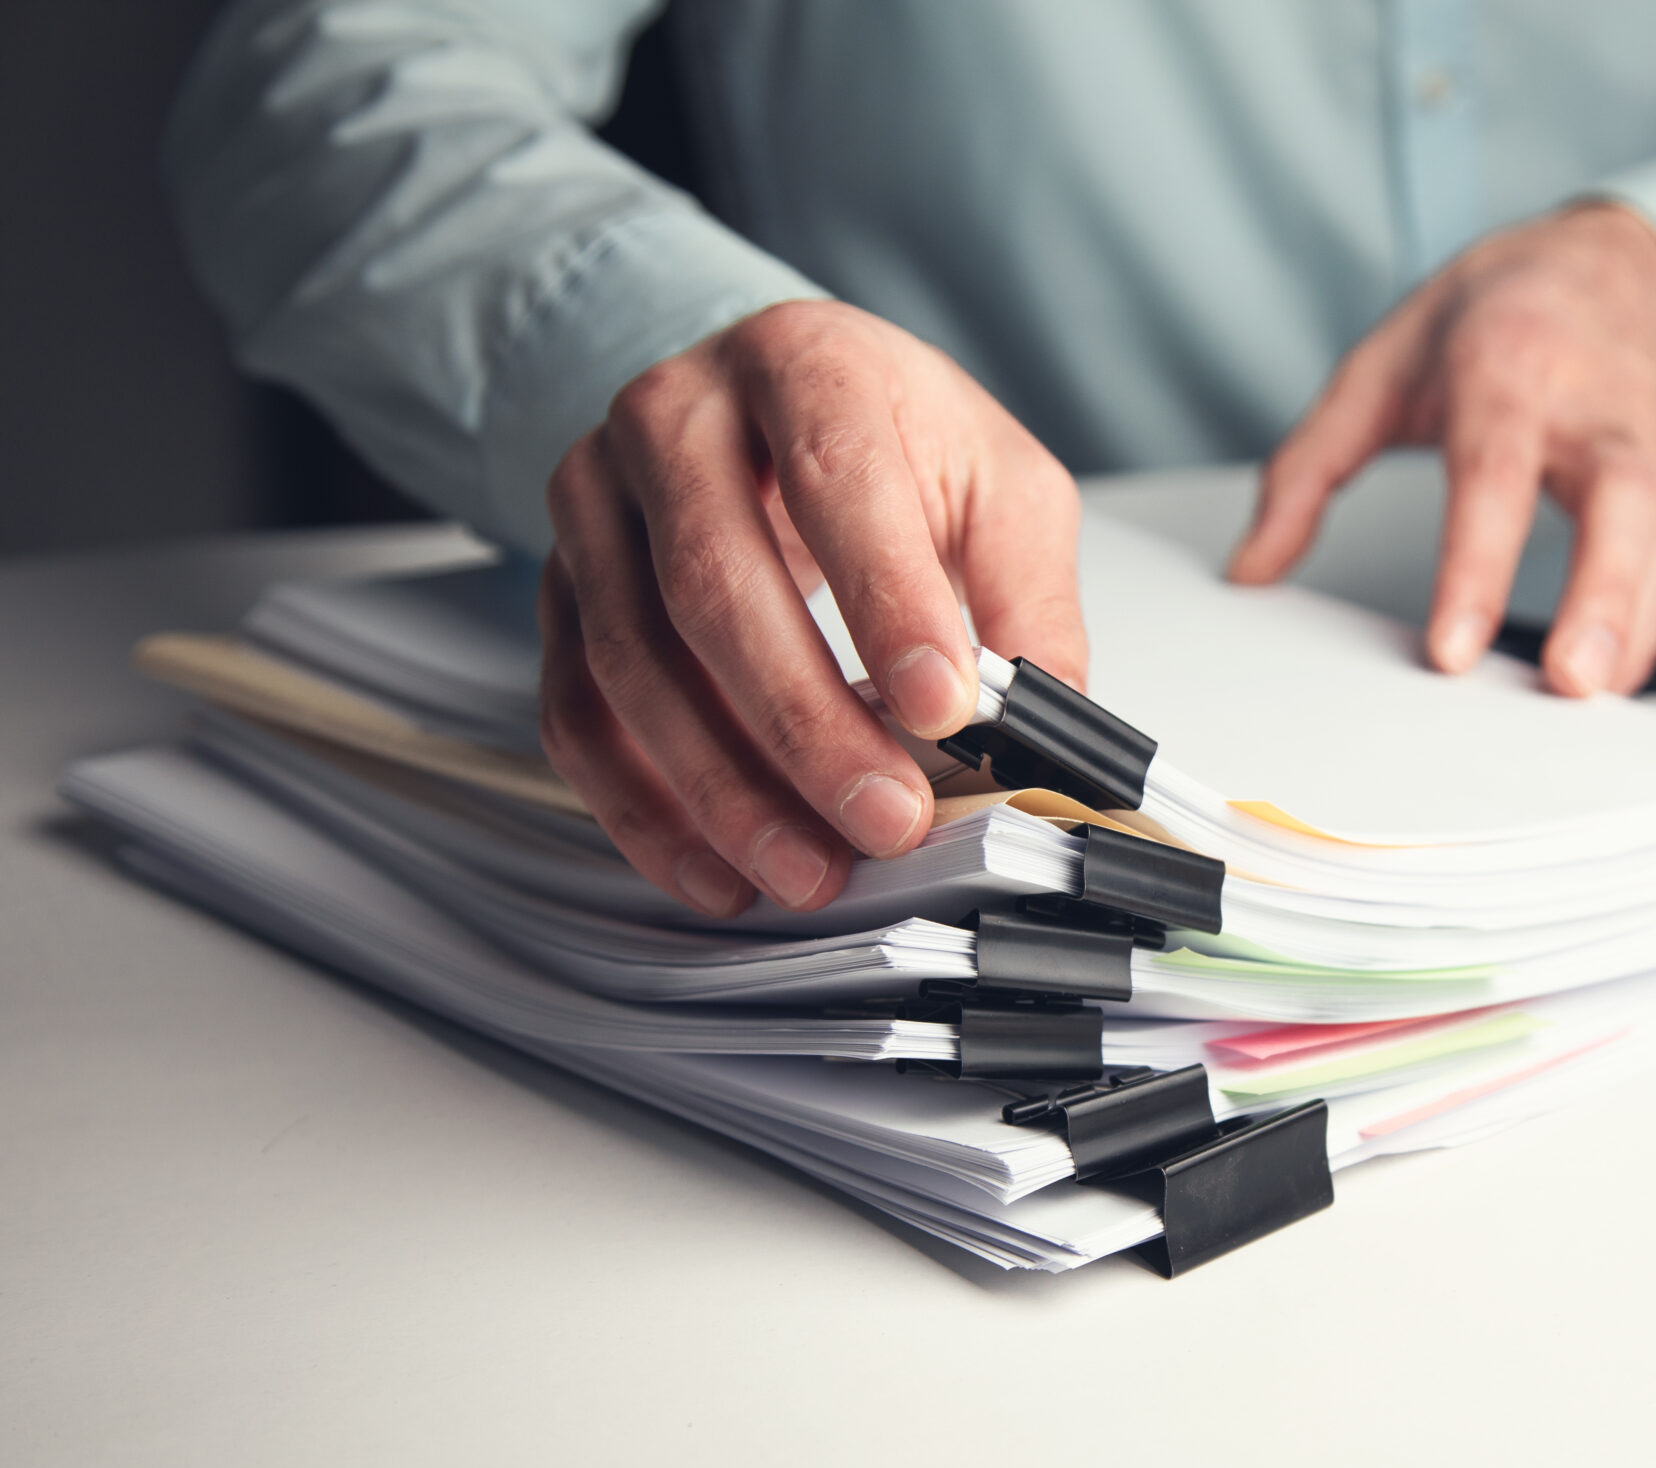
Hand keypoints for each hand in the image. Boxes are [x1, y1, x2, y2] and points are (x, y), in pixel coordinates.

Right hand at [538, 299, 1084, 916]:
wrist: (775, 401)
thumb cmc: (895, 441)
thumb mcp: (999, 486)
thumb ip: (1028, 600)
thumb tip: (1050, 731)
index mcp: (805, 367)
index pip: (835, 481)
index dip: (886, 603)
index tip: (943, 711)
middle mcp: (677, 416)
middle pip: (714, 581)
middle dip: (804, 724)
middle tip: (883, 820)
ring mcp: (598, 499)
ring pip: (631, 658)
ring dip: (721, 787)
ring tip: (807, 871)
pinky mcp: (562, 582)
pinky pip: (576, 708)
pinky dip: (640, 808)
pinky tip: (714, 869)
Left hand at [1227, 202, 1655, 695]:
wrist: (1620, 265)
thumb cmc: (1501, 312)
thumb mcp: (1382, 365)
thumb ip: (1309, 469)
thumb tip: (1254, 565)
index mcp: (1510, 370)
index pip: (1495, 476)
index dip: (1477, 567)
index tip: (1454, 650)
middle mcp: (1592, 411)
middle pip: (1617, 506)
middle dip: (1602, 598)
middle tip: (1570, 681)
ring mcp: (1647, 450)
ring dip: (1635, 629)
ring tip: (1593, 699)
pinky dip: (1651, 628)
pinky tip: (1614, 677)